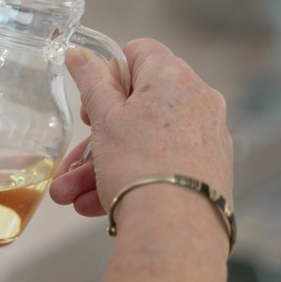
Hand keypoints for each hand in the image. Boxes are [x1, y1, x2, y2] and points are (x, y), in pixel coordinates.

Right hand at [49, 38, 232, 215]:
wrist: (176, 229)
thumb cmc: (139, 167)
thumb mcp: (104, 118)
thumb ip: (91, 82)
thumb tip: (80, 54)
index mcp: (174, 77)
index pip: (139, 52)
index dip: (110, 73)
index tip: (93, 101)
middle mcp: (198, 101)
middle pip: (137, 107)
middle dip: (97, 137)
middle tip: (72, 160)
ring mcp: (207, 137)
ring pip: (144, 142)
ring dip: (103, 166)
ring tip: (71, 196)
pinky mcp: (209, 170)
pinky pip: (162, 165)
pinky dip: (132, 179)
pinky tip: (98, 205)